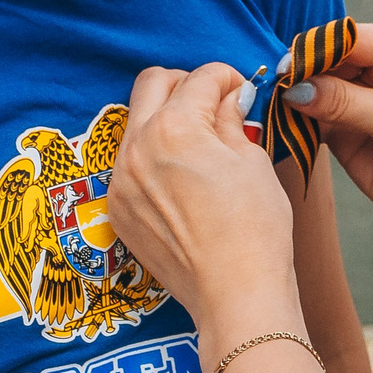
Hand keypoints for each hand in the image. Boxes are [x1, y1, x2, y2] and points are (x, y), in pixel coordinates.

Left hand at [110, 63, 299, 329]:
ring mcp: (121, 179)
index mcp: (175, 127)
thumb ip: (231, 120)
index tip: (240, 93)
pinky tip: (181, 181)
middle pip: (152, 83)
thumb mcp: (253, 162)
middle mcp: (137, 146)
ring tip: (198, 145)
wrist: (234, 294)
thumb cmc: (254, 230)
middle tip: (212, 105)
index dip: (228, 79)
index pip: (200, 77)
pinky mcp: (118, 207)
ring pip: (136, 122)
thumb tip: (229, 100)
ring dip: (165, 120)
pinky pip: (129, 163)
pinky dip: (153, 158)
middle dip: (185, 84)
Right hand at [285, 24, 372, 250]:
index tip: (284, 66)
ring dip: (294, 100)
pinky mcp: (349, 135)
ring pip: (316, 91)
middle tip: (270, 89)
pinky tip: (280, 125)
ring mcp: (363, 104)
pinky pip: (314, 121)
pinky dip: (297, 124)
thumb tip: (294, 86)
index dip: (316, 49)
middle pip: (327, 61)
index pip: (349, 38)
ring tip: (268, 107)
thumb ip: (345, 101)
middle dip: (300, 74)